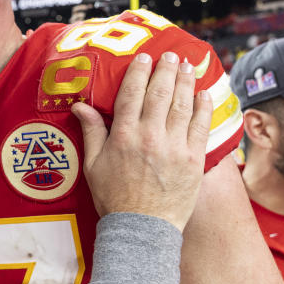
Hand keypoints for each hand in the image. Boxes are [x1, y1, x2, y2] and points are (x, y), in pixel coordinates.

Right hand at [71, 51, 212, 231]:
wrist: (141, 229)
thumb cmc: (114, 198)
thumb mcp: (93, 165)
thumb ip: (91, 132)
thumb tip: (80, 106)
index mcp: (123, 136)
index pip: (132, 93)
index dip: (139, 72)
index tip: (144, 58)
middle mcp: (149, 136)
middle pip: (159, 93)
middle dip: (165, 70)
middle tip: (169, 55)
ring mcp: (174, 147)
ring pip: (182, 104)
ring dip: (185, 81)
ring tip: (187, 66)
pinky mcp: (193, 159)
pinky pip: (201, 126)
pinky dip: (203, 107)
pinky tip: (204, 93)